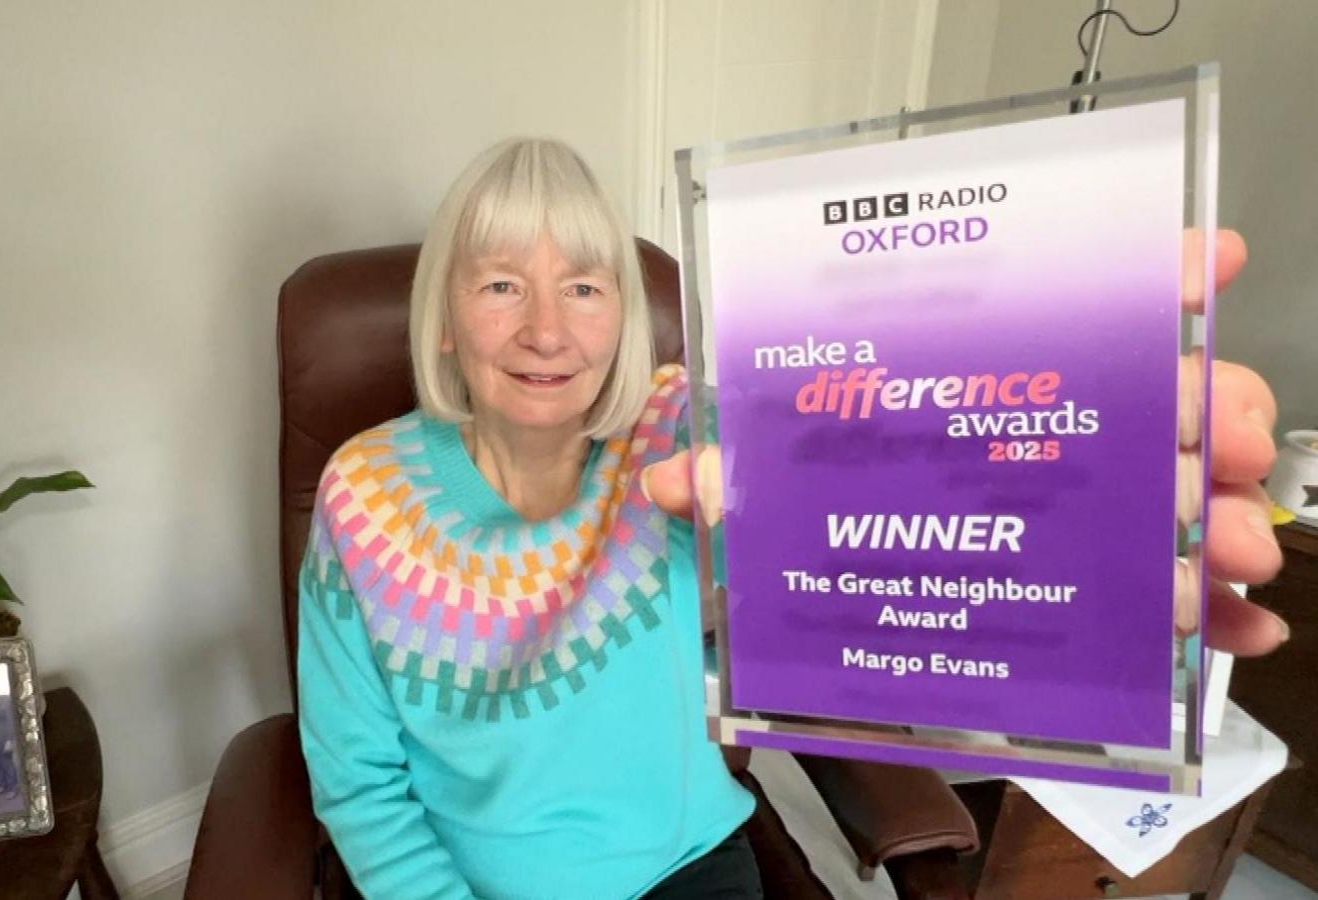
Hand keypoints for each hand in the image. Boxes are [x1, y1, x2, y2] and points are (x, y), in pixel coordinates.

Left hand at [644, 229, 1287, 655]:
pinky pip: (1174, 590)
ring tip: (1230, 544)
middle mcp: (1050, 428)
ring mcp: (1085, 505)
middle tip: (1223, 444)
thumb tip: (667, 481)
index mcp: (984, 381)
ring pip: (1186, 490)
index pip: (1085, 300)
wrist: (842, 619)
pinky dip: (1216, 610)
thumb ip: (736, 476)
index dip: (1152, 271)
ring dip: (1223, 513)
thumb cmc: (820, 519)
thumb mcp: (776, 492)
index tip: (1206, 260)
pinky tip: (1239, 622)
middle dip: (1210, 410)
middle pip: (1161, 396)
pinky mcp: (1100, 582)